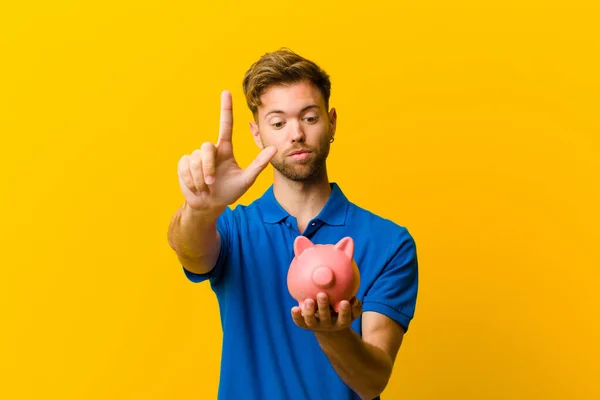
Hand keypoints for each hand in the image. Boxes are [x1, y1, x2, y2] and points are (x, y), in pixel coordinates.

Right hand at [177, 90, 277, 211]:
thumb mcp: (246, 180)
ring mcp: (195, 156)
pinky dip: (191, 180)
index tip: (226, 92)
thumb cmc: (229, 192)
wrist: (209, 205)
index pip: (226, 125)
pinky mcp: (183, 165)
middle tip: (211, 183)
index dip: (226, 109)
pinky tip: (196, 188)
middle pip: (205, 148)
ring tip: (205, 189)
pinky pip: (185, 167)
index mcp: (225, 150)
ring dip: (200, 178)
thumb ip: (259, 164)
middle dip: (207, 168)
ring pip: (195, 160)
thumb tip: (275, 148)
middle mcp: (210, 150)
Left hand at [291, 293, 362, 332]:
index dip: (344, 311)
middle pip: (326, 318)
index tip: (345, 302)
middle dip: (324, 307)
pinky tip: (294, 308)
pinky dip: (297, 316)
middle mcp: (328, 325)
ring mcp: (316, 325)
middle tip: (322, 295)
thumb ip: (355, 304)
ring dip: (310, 311)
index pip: (344, 318)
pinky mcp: (306, 325)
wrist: (328, 326)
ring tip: (309, 301)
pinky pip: (300, 322)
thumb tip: (353, 297)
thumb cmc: (341, 310)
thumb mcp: (351, 310)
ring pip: (312, 320)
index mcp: (341, 321)